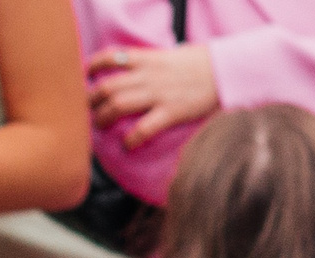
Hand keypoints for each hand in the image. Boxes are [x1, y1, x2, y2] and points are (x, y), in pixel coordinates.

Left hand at [88, 43, 218, 148]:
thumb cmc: (202, 63)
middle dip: (90, 100)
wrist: (229, 70)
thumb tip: (133, 68)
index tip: (84, 76)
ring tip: (99, 125)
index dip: (93, 66)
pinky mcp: (171, 111)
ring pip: (118, 105)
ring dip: (102, 118)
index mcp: (150, 59)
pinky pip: (144, 128)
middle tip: (85, 110)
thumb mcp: (172, 55)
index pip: (113, 57)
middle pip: (107, 86)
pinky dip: (131, 138)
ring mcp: (159, 94)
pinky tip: (127, 145)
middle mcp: (150, 75)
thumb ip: (150, 63)